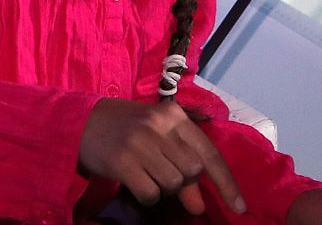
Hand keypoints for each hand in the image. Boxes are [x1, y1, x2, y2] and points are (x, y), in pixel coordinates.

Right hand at [77, 97, 245, 215]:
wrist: (82, 122)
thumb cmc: (127, 130)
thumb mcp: (158, 141)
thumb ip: (182, 169)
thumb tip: (200, 206)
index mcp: (175, 116)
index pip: (210, 153)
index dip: (226, 183)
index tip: (240, 206)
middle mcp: (161, 126)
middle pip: (192, 171)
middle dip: (183, 181)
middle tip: (161, 171)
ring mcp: (141, 143)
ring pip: (173, 183)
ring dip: (162, 187)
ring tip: (145, 172)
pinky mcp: (122, 161)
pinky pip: (150, 193)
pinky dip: (146, 194)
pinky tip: (134, 181)